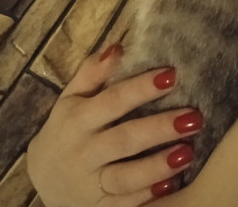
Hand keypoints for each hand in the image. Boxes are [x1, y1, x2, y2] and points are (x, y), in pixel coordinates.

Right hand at [27, 44, 203, 206]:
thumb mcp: (71, 98)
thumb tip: (119, 47)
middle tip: (195, 117)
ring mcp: (90, 183)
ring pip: (125, 177)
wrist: (43, 178)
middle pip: (124, 139)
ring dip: (158, 165)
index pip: (112, 100)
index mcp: (78, 119)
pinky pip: (125, 203)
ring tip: (188, 151)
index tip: (173, 75)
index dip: (141, 88)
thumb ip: (92, 72)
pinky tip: (172, 183)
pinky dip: (147, 195)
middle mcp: (83, 151)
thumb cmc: (68, 129)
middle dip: (159, 128)